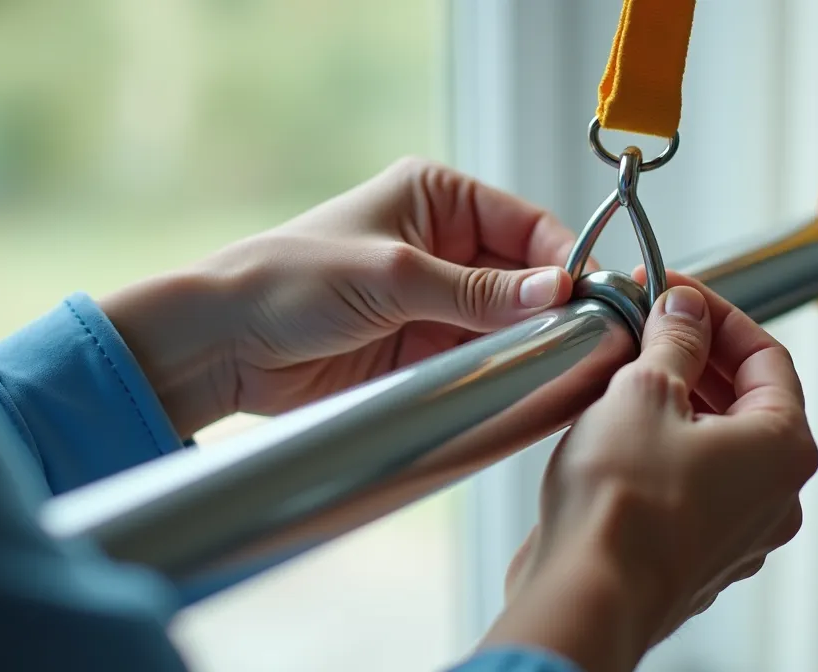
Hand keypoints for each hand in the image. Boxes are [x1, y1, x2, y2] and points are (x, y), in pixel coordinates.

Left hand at [102, 157, 587, 436]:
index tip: (593, 298)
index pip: (526, 225)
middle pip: (525, 275)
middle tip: (587, 340)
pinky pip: (481, 355)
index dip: (564, 260)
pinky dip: (503, 368)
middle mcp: (445, 244)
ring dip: (529, 341)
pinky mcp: (425, 347)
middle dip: (552, 306)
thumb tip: (555, 291)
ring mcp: (437, 299)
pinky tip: (524, 382)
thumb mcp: (393, 276)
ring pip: (508, 320)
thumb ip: (477, 291)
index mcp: (438, 198)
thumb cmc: (289, 281)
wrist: (224, 346)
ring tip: (561, 365)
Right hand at [479, 274, 817, 671]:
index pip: (766, 356)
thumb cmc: (624, 505)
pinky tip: (615, 433)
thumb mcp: (646, 390)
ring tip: (623, 373)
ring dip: (675, 403)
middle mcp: (774, 496)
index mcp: (784, 448)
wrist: (586, 594)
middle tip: (646, 326)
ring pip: (714, 446)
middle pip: (745, 401)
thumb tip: (685, 311)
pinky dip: (661, 452)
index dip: (717, 315)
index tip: (676, 295)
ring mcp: (737, 533)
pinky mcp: (694, 556)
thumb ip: (674, 341)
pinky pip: (687, 487)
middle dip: (694, 357)